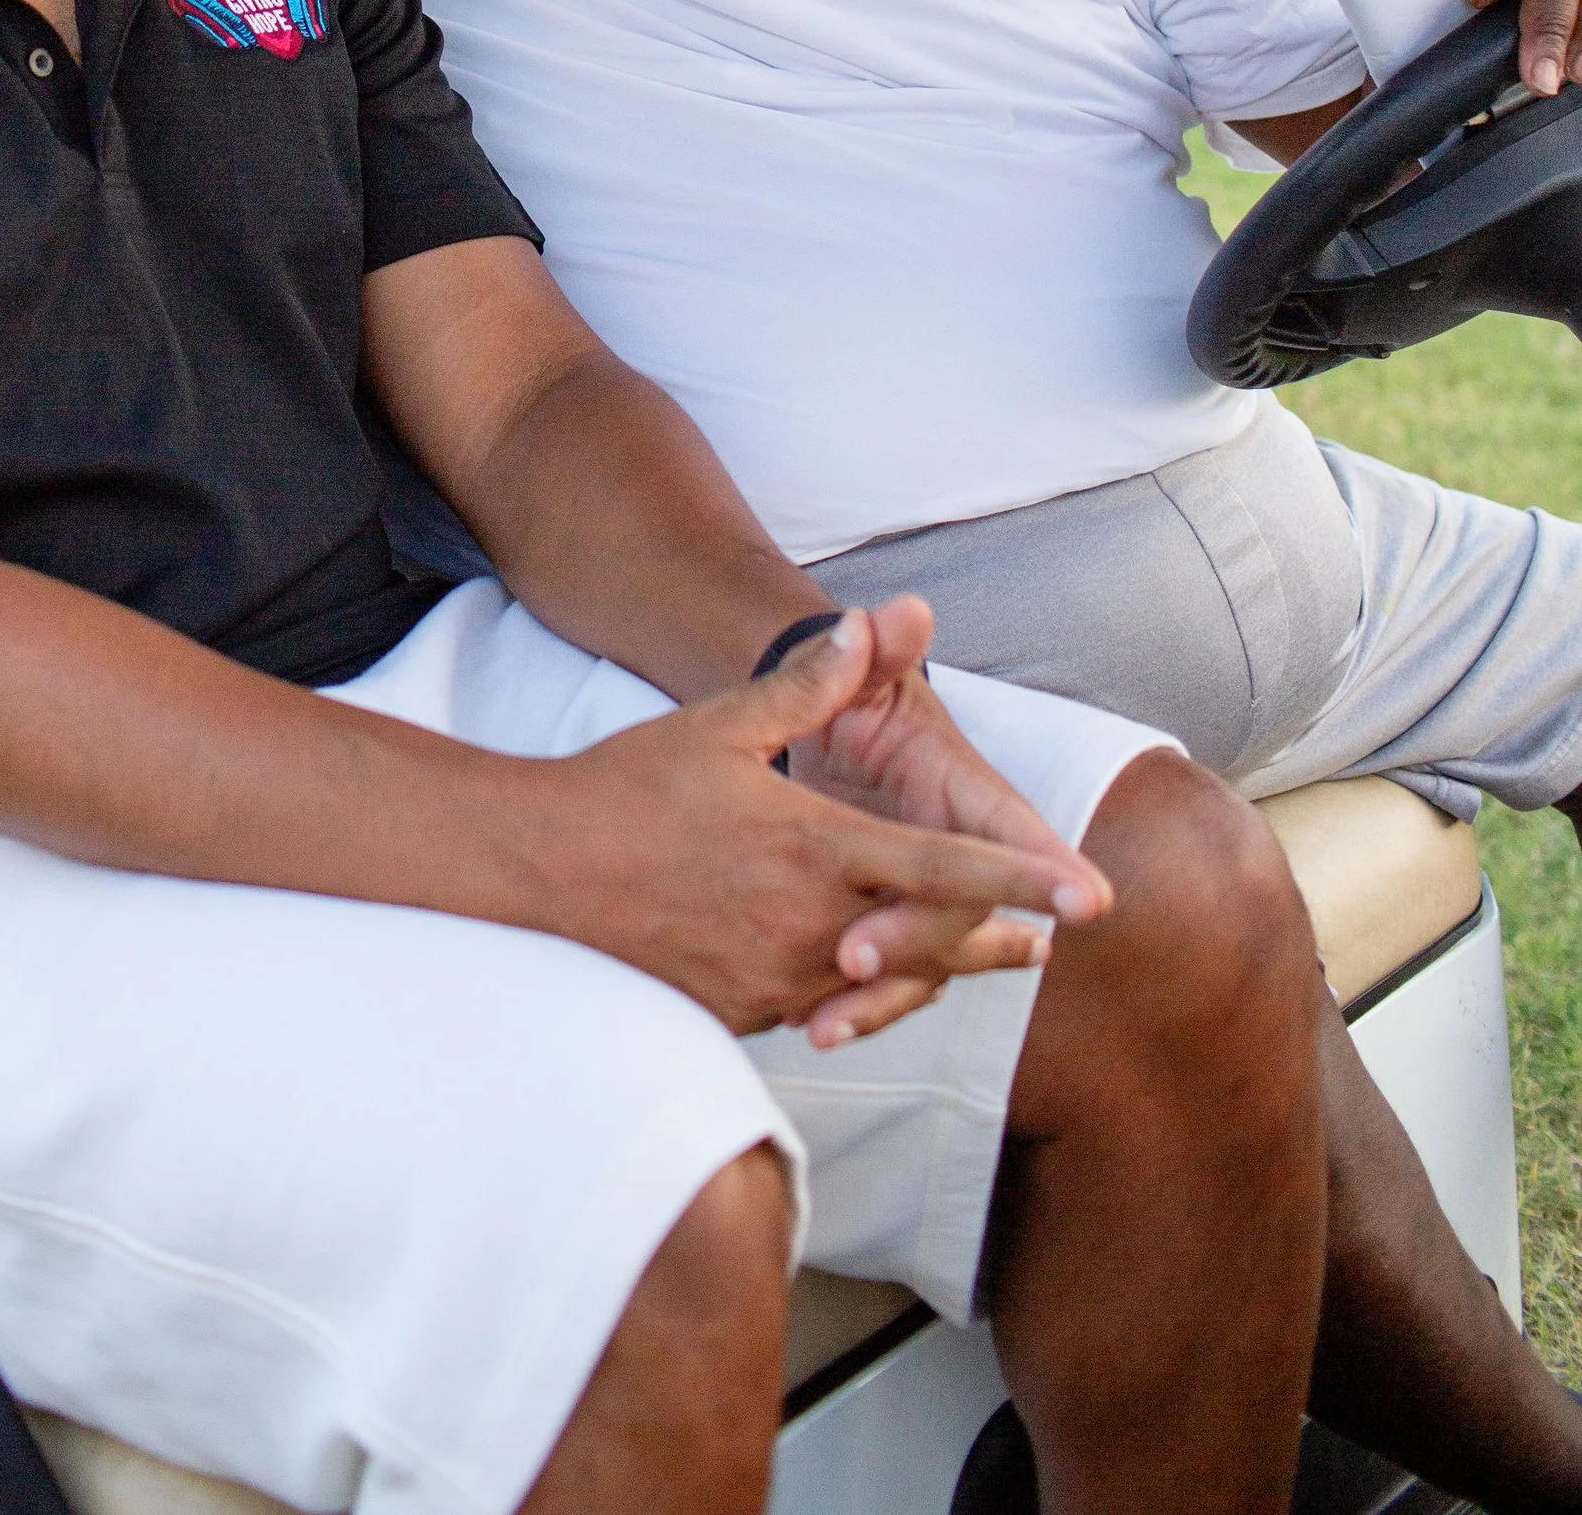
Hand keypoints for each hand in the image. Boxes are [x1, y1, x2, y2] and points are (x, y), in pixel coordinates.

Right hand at [548, 611, 1107, 1048]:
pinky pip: (825, 1003)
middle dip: (996, 936)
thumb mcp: (723, 724)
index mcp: (814, 851)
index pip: (943, 870)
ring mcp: (777, 978)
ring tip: (991, 953)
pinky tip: (875, 974)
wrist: (544, 872)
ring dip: (940, 965)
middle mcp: (808, 924)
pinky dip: (863, 987)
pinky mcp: (746, 1010)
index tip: (1088, 894)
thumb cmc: (633, 787)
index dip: (1022, 880)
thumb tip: (868, 622)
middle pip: (933, 941)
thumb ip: (806, 684)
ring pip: (886, 981)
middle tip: (1050, 935)